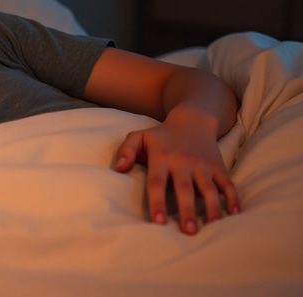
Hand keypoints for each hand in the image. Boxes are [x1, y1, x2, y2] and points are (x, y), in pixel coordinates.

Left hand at [114, 119, 239, 233]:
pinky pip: (227, 183)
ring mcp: (202, 165)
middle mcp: (183, 162)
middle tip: (189, 231)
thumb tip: (118, 169)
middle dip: (187, 210)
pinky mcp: (218, 167)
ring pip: (209, 188)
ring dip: (212, 208)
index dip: (157, 202)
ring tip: (213, 226)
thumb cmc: (160, 136)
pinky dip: (232, 197)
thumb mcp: (139, 137)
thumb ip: (126, 151)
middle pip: (185, 189)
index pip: (157, 182)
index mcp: (161, 158)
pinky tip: (235, 213)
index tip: (158, 222)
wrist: (192, 120)